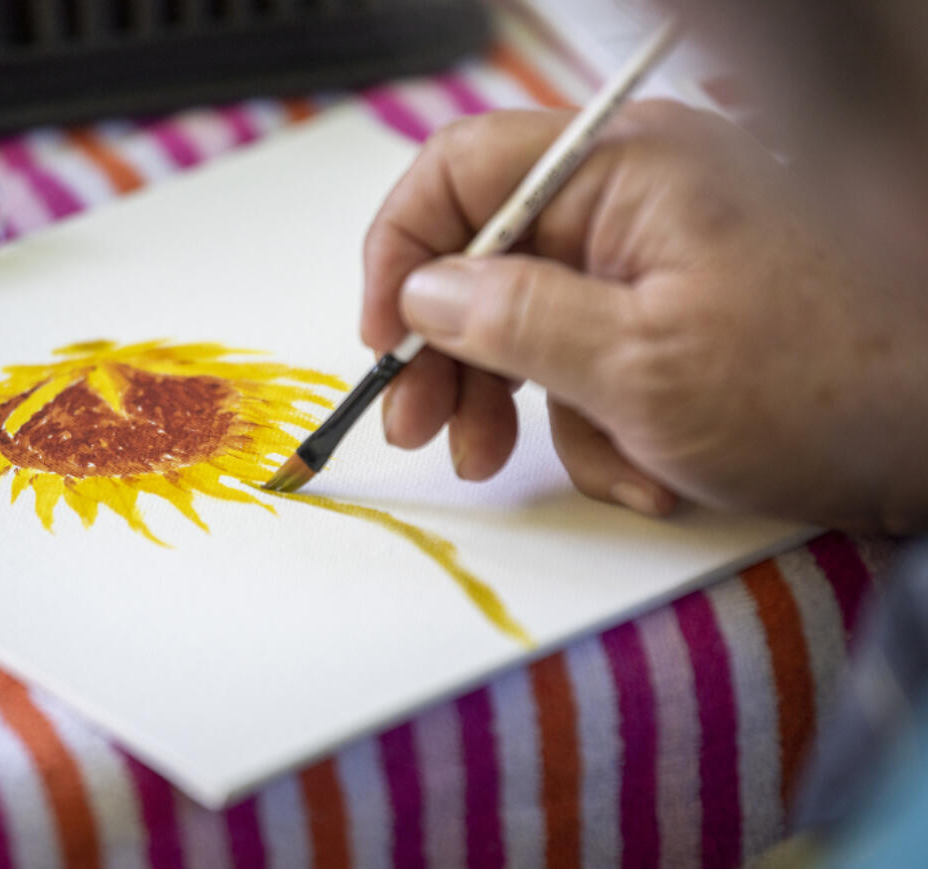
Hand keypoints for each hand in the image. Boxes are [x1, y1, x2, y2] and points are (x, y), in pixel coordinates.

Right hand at [361, 101, 927, 532]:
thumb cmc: (822, 385)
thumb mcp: (638, 364)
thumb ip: (513, 319)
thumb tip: (425, 293)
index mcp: (622, 170)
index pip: (461, 172)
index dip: (402, 251)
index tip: (385, 336)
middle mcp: (634, 200)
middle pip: (487, 256)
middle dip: (451, 351)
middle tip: (425, 427)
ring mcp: (656, 261)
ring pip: (534, 320)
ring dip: (524, 405)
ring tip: (530, 466)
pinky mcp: (676, 318)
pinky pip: (594, 361)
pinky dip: (599, 425)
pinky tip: (642, 469)